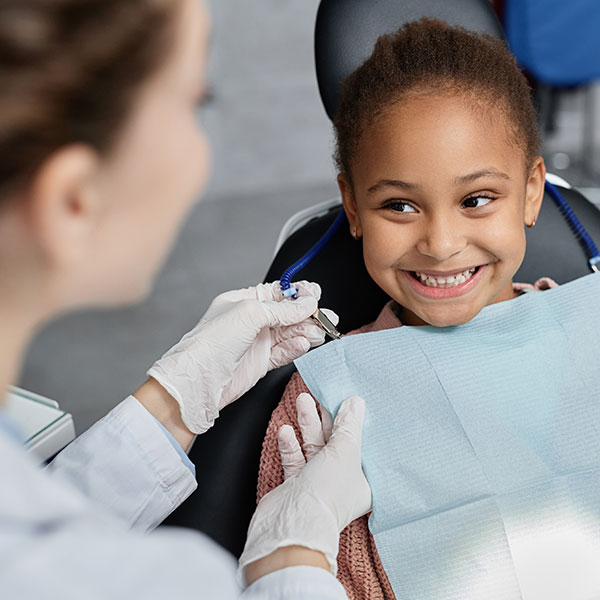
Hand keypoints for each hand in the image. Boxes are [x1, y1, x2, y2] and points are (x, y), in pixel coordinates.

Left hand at [146, 281, 338, 433]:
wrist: (200, 380)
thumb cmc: (212, 342)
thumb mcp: (250, 313)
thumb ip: (282, 309)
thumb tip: (306, 303)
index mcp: (243, 301)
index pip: (278, 293)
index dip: (298, 294)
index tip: (315, 296)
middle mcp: (250, 320)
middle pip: (287, 314)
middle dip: (308, 314)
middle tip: (326, 317)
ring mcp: (256, 342)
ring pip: (289, 333)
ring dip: (306, 331)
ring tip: (320, 332)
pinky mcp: (261, 362)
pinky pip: (284, 352)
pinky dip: (296, 348)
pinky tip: (304, 344)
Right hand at [239, 395, 371, 582]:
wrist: (292, 522)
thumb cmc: (328, 490)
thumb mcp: (345, 451)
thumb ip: (349, 425)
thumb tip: (355, 402)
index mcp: (364, 481)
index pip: (363, 446)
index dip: (357, 423)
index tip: (351, 401)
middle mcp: (342, 482)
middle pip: (336, 443)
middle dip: (328, 418)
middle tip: (322, 394)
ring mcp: (318, 483)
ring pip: (314, 446)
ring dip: (308, 424)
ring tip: (303, 399)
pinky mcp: (296, 484)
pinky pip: (296, 458)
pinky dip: (291, 443)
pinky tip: (286, 430)